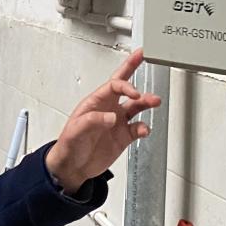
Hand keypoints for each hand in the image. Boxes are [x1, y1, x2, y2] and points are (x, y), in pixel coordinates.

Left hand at [45, 48, 161, 194]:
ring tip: (155, 101)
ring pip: (137, 106)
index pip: (114, 85)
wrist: (73, 167)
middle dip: (133, 69)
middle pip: (124, 85)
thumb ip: (93, 120)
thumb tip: (112, 117)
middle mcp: (109, 108)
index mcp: (95, 102)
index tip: (134, 92)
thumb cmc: (69, 145)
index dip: (126, 86)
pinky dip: (144, 128)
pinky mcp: (124, 136)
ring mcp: (117, 122)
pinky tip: (145, 130)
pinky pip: (138, 128)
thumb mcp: (75, 130)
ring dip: (146, 102)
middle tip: (145, 57)